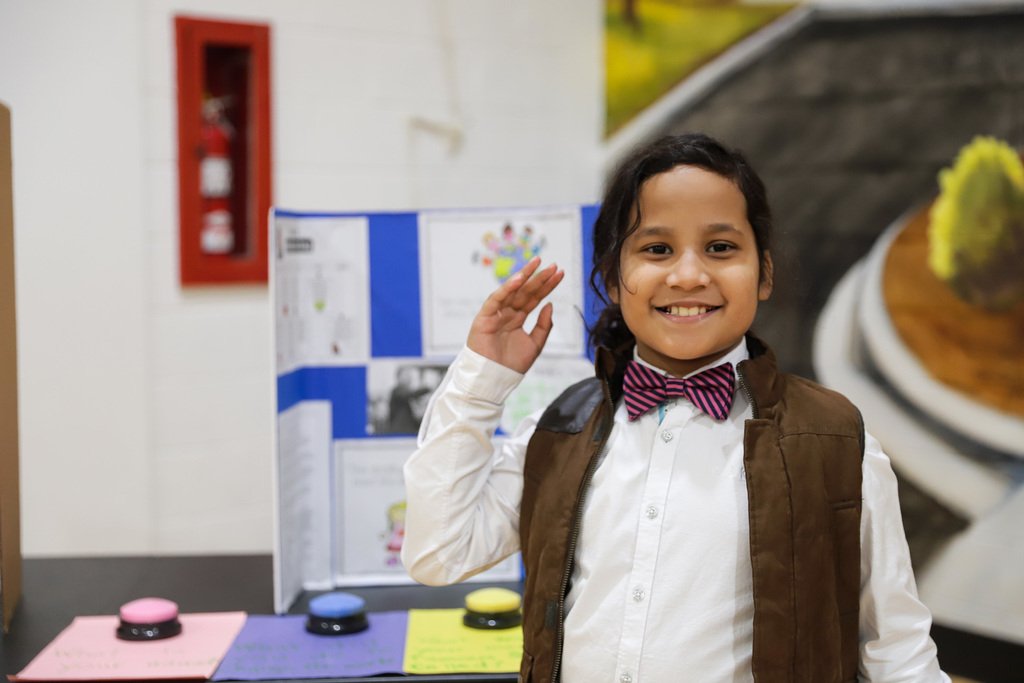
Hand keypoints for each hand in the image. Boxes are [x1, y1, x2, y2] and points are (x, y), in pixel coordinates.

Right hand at [467, 257, 564, 373]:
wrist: (494, 378)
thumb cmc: (512, 364)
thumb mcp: (535, 344)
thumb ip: (544, 326)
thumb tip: (550, 305)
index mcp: (518, 318)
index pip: (535, 298)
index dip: (547, 286)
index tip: (560, 273)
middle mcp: (507, 313)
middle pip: (526, 291)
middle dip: (539, 278)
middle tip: (553, 265)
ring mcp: (496, 313)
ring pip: (512, 291)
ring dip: (524, 276)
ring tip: (537, 264)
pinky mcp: (484, 317)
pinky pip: (496, 299)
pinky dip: (507, 288)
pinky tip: (519, 278)